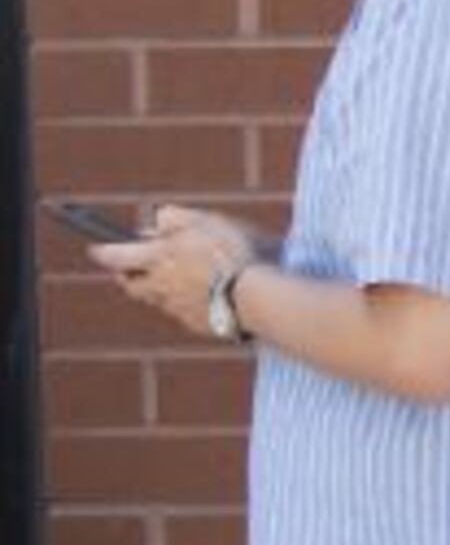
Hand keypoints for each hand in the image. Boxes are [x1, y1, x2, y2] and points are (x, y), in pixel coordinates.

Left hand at [102, 205, 263, 340]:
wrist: (258, 299)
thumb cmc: (232, 254)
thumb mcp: (205, 221)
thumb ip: (175, 217)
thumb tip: (158, 220)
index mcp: (155, 259)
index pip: (113, 256)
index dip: (103, 251)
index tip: (96, 249)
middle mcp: (159, 289)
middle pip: (132, 286)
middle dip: (132, 276)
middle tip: (141, 268)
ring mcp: (178, 311)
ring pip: (161, 300)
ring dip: (166, 290)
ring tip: (189, 280)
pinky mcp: (200, 327)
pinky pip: (189, 314)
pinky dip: (194, 305)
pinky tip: (215, 297)